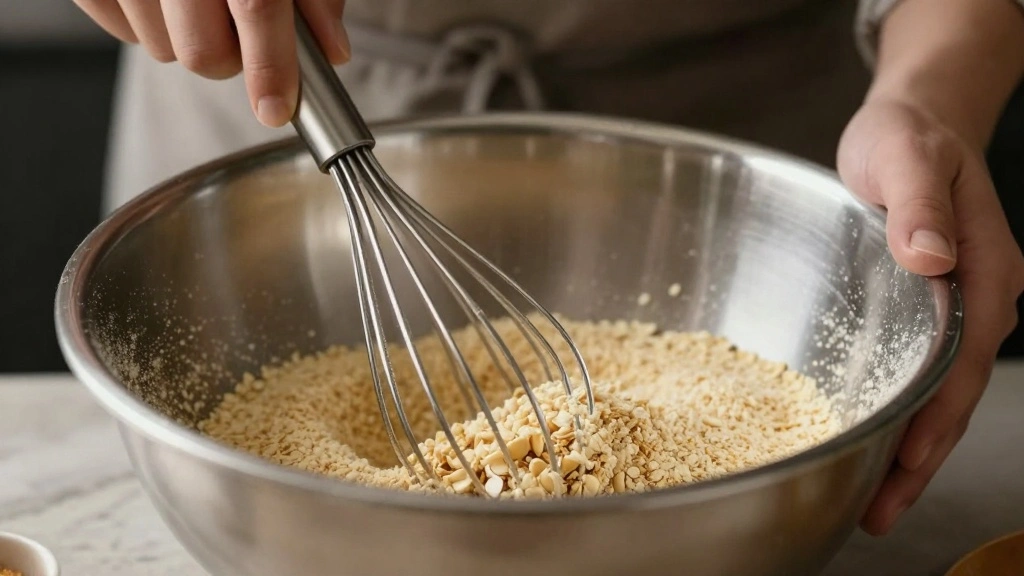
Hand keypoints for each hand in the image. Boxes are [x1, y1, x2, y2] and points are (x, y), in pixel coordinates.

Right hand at [72, 0, 350, 126]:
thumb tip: (331, 49)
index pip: (255, 6)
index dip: (270, 65)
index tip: (276, 106)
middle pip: (203, 51)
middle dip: (229, 58)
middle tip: (239, 30)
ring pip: (163, 50)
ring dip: (188, 39)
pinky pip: (124, 33)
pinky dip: (149, 24)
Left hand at [837, 98, 1023, 534]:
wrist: (913, 122)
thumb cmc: (907, 136)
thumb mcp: (905, 156)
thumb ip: (917, 205)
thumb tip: (932, 257)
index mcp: (986, 269)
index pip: (963, 360)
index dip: (936, 416)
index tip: (906, 462)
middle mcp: (980, 297)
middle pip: (954, 392)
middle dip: (921, 456)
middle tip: (880, 511)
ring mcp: (957, 308)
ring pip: (939, 390)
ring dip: (911, 445)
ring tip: (875, 499)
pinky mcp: (927, 309)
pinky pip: (920, 371)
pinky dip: (901, 411)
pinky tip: (876, 440)